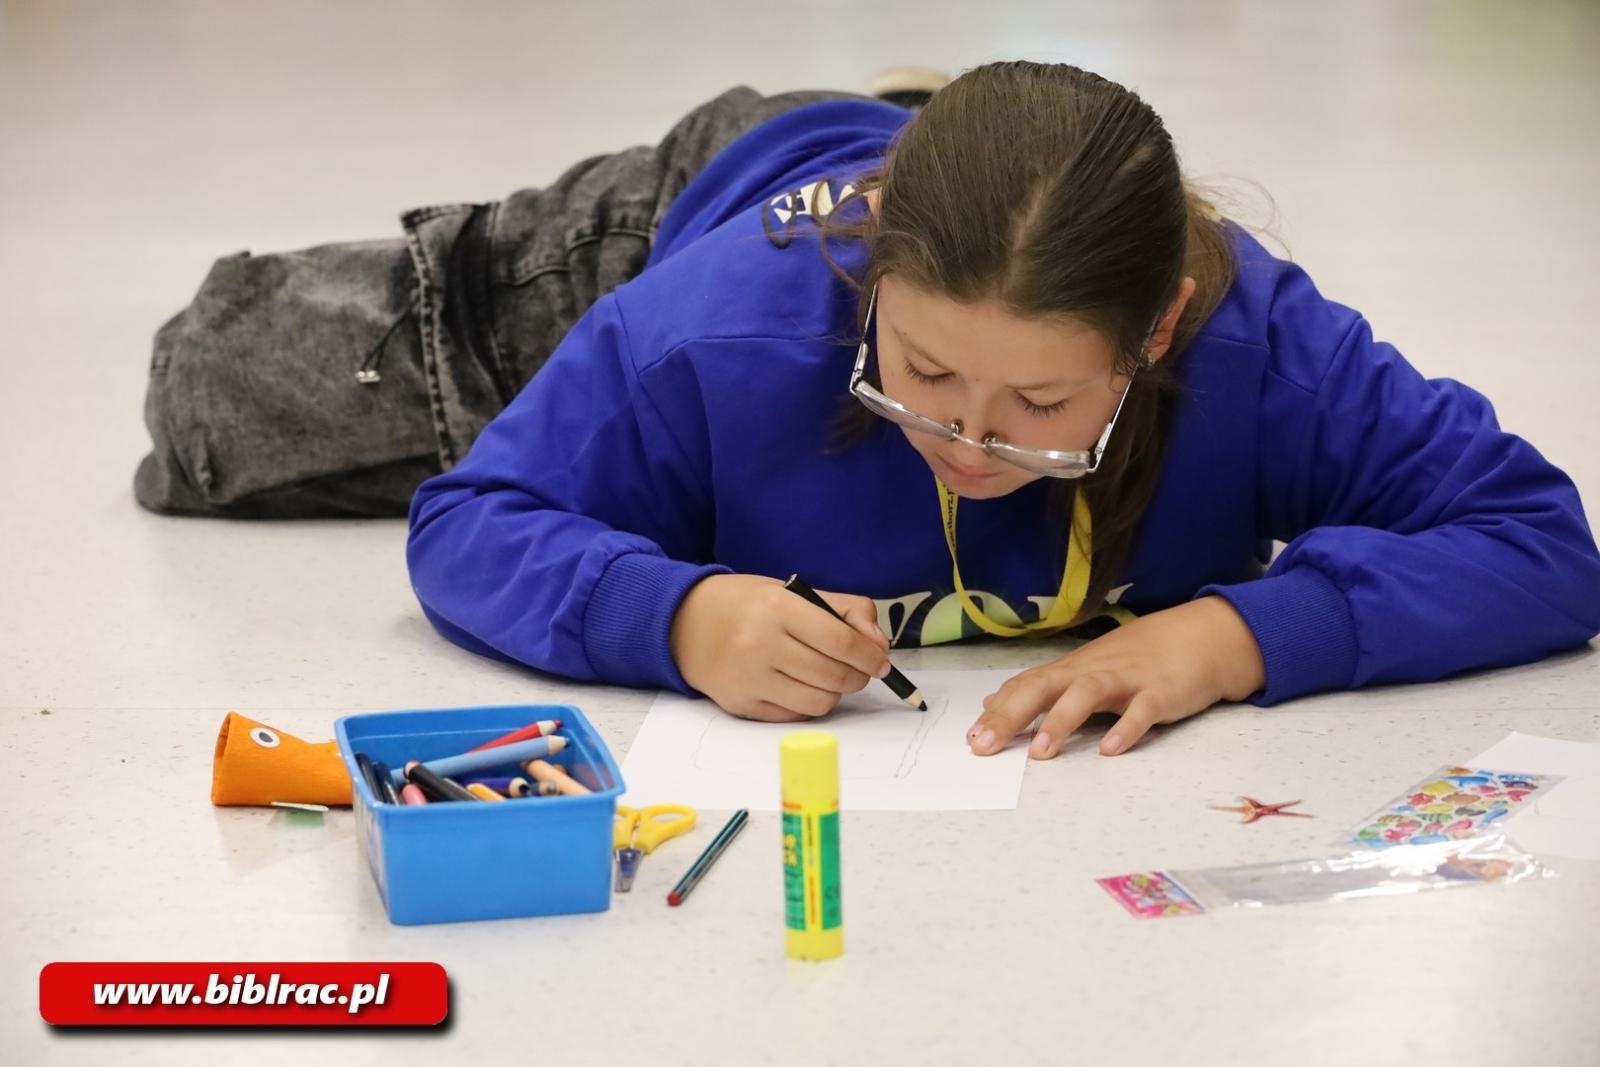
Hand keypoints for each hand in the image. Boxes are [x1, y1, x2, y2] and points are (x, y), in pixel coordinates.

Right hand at [670, 574, 891, 721]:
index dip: (870, 656)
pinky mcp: (742, 705)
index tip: (880, 661)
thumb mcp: (794, 591)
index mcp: (777, 607)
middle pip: (834, 676)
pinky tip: (800, 686)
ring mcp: (749, 678)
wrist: (684, 624)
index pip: (841, 641)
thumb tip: (879, 646)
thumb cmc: (748, 605)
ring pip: (819, 703)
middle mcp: (760, 644)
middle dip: (858, 676)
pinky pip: (795, 716)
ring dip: (835, 692)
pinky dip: (808, 704)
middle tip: (858, 670)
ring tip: (827, 676)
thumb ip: (845, 610)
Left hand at [967, 596, 1265, 759]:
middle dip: (1011, 716)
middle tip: (984, 746)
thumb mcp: (1086, 670)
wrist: (1199, 637)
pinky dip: (1126, 729)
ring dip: (1061, 722)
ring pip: (1087, 695)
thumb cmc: (1137, 659)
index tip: (970, 739)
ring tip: (1040, 753)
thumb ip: (1042, 689)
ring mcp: (1126, 680)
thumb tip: (994, 703)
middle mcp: (1091, 671)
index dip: (996, 711)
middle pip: (1043, 688)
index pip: (1025, 687)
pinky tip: (1111, 750)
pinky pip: (1141, 711)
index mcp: (1071, 670)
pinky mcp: (1160, 692)